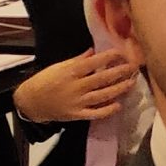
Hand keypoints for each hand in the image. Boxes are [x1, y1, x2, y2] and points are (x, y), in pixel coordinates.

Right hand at [14, 49, 135, 123]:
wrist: (31, 102)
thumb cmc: (45, 81)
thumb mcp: (58, 67)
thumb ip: (77, 60)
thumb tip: (94, 51)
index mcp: (70, 72)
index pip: (92, 63)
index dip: (107, 57)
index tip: (121, 52)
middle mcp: (75, 87)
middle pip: (101, 79)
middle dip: (119, 72)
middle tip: (134, 67)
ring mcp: (77, 102)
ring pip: (102, 95)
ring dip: (119, 89)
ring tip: (131, 82)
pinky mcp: (77, 114)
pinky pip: (95, 113)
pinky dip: (107, 110)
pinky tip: (119, 105)